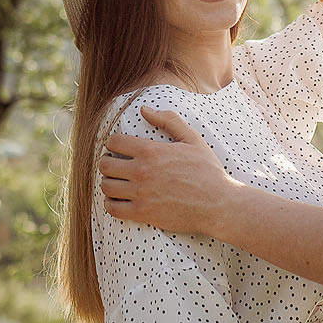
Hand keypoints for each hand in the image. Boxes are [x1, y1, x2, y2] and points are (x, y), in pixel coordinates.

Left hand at [99, 107, 239, 234]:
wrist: (218, 204)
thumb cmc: (207, 171)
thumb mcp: (192, 139)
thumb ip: (168, 120)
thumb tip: (144, 109)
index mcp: (151, 151)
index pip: (114, 142)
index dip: (113, 143)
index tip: (118, 147)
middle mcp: (142, 172)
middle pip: (105, 164)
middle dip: (107, 162)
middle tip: (115, 164)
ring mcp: (140, 194)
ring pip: (106, 186)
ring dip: (108, 182)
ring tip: (117, 181)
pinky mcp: (142, 213)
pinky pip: (112, 208)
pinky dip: (111, 203)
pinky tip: (119, 199)